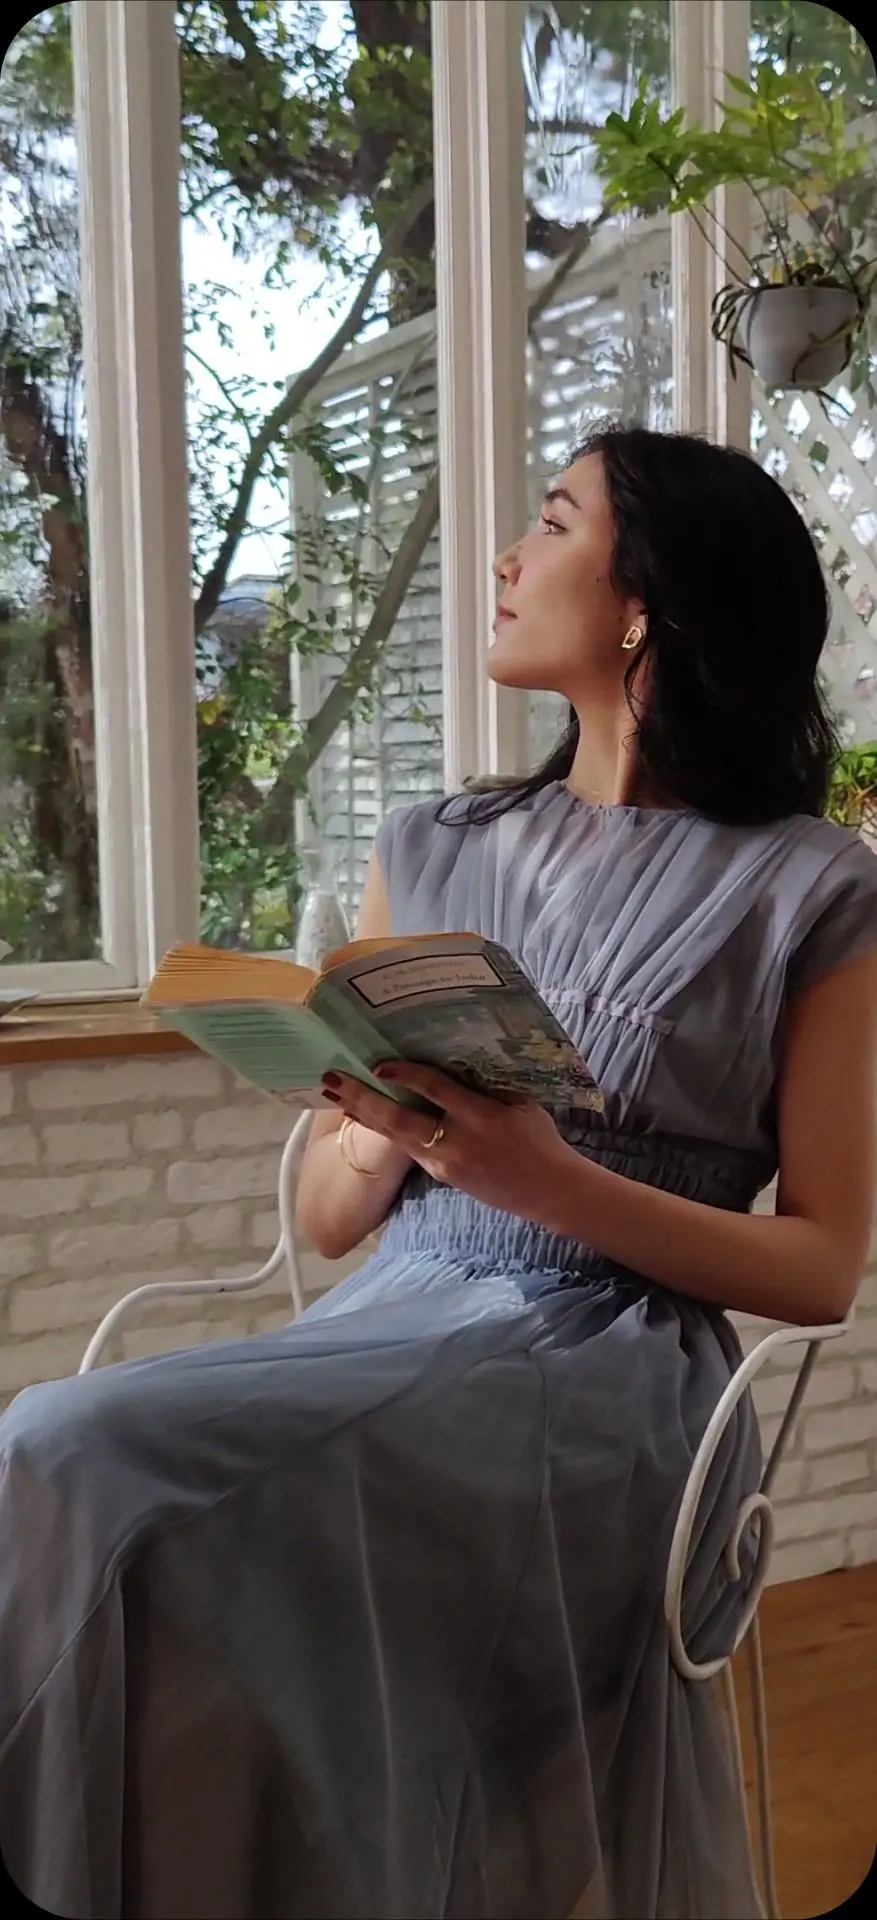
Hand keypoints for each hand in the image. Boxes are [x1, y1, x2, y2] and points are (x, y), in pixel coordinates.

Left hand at [321, 1062, 574, 1223]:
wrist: (549, 1191)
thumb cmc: (539, 1139)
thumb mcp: (521, 1103)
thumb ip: (488, 1084)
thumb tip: (456, 1054)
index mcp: (481, 1116)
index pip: (435, 1090)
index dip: (405, 1074)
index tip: (378, 1062)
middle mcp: (457, 1142)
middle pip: (398, 1119)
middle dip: (361, 1098)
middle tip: (331, 1077)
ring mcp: (445, 1163)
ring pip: (393, 1137)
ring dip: (362, 1114)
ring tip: (334, 1095)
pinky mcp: (441, 1176)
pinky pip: (406, 1149)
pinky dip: (383, 1131)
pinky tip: (365, 1117)